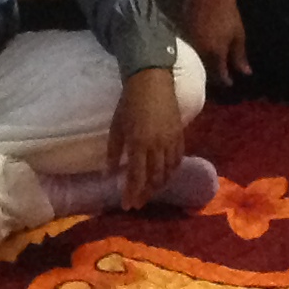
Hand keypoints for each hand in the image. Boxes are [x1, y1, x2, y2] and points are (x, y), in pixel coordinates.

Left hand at [106, 67, 185, 203]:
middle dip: (146, 193)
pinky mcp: (180, 135)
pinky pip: (178, 159)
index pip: (136, 177)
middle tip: (139, 203)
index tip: (127, 206)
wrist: (152, 81)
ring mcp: (171, 141)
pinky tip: (166, 175)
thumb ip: (114, 152)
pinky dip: (172, 171)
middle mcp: (157, 146)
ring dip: (159, 185)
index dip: (132, 193)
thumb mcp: (116, 127)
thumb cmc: (129, 102)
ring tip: (151, 192)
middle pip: (154, 178)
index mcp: (139, 144)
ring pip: (168, 171)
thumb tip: (108, 174)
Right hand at [185, 0, 251, 88]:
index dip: (225, 80)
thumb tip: (246, 73)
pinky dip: (196, 56)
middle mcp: (200, 51)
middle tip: (221, 76)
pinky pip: (190, 52)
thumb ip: (239, 56)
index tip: (230, 83)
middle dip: (214, 75)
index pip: (219, 74)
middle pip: (206, 70)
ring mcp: (190, 44)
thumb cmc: (228, 15)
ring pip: (196, 62)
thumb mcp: (238, 35)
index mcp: (215, 52)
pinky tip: (201, 55)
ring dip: (204, 66)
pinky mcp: (183, 36)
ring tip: (212, 68)